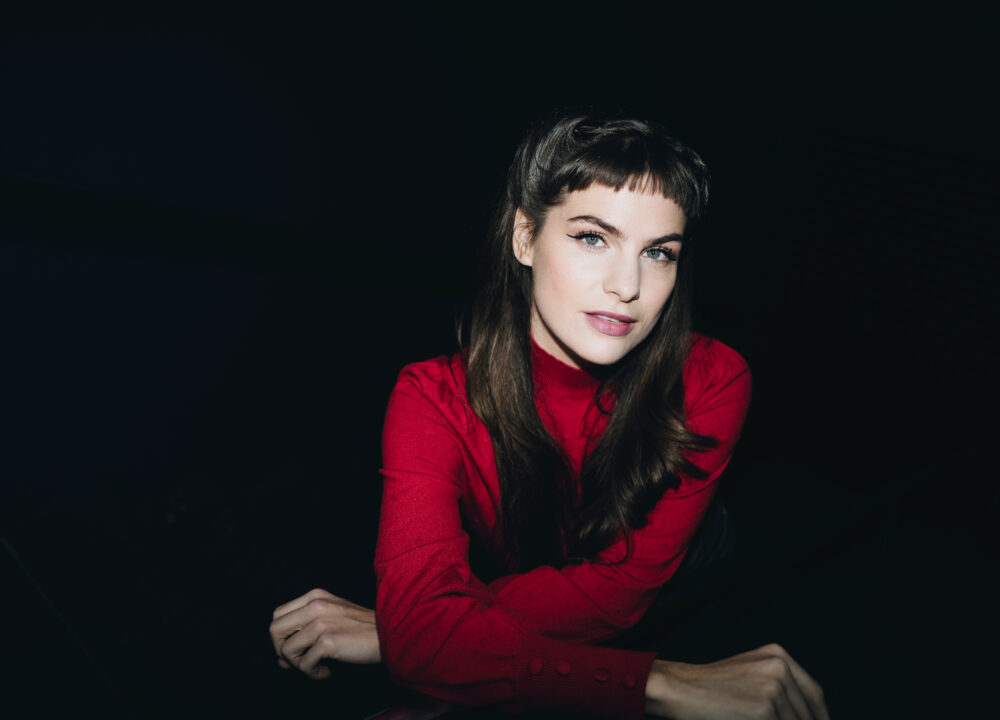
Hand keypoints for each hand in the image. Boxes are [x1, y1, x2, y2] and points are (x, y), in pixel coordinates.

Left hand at [270, 588, 380, 678]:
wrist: (389, 633)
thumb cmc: (361, 628)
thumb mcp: (332, 614)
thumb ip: (307, 626)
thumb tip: (281, 657)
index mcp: (314, 596)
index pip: (278, 614)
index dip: (280, 636)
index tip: (293, 650)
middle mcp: (314, 605)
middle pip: (274, 630)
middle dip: (282, 651)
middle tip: (299, 661)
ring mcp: (320, 623)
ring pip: (286, 650)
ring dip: (299, 665)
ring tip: (317, 666)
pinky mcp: (327, 641)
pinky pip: (303, 665)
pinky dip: (312, 673)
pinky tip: (327, 671)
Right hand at [645, 643, 828, 719]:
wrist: (678, 688)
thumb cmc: (710, 686)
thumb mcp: (750, 673)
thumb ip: (780, 688)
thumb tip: (805, 715)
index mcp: (779, 656)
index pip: (814, 695)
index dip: (819, 717)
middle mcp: (780, 668)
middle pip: (808, 715)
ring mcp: (773, 689)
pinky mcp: (764, 711)